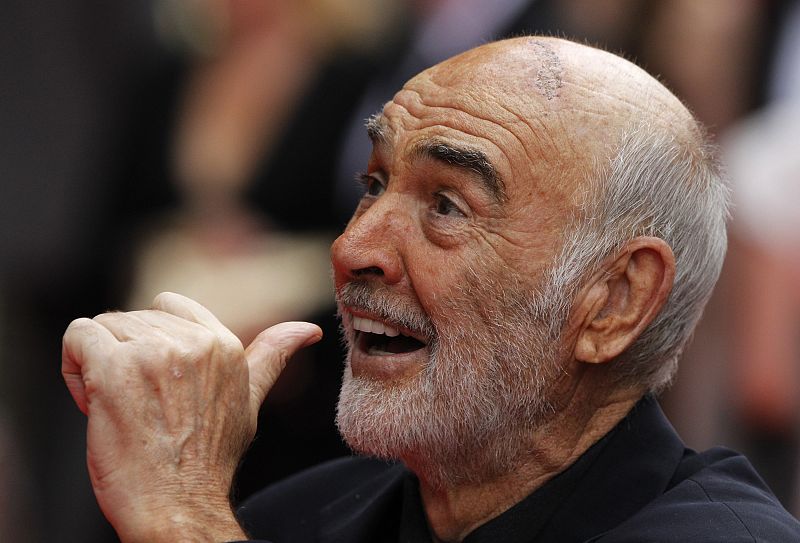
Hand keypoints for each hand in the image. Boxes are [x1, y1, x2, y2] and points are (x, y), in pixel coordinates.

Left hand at [62, 292, 321, 541]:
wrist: (179, 505)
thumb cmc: (209, 460)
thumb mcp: (249, 401)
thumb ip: (273, 355)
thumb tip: (307, 332)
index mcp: (224, 344)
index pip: (170, 305)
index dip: (153, 339)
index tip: (155, 379)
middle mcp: (192, 342)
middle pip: (132, 318)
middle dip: (124, 355)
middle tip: (137, 402)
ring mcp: (153, 354)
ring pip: (104, 327)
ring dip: (99, 362)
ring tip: (118, 404)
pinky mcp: (114, 370)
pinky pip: (78, 336)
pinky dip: (73, 364)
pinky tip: (90, 398)